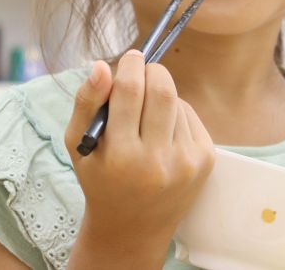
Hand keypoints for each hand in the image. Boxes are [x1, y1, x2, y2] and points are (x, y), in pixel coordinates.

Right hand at [64, 52, 214, 267]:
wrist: (133, 227)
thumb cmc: (100, 179)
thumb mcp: (79, 145)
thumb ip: (86, 102)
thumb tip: (102, 65)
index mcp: (121, 156)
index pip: (130, 90)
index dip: (130, 65)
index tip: (130, 56)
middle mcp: (157, 161)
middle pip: (162, 89)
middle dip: (151, 70)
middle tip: (141, 69)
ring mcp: (186, 162)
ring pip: (177, 101)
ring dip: (160, 95)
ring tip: (145, 115)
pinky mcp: (205, 160)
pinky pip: (190, 116)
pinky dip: (175, 113)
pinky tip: (161, 131)